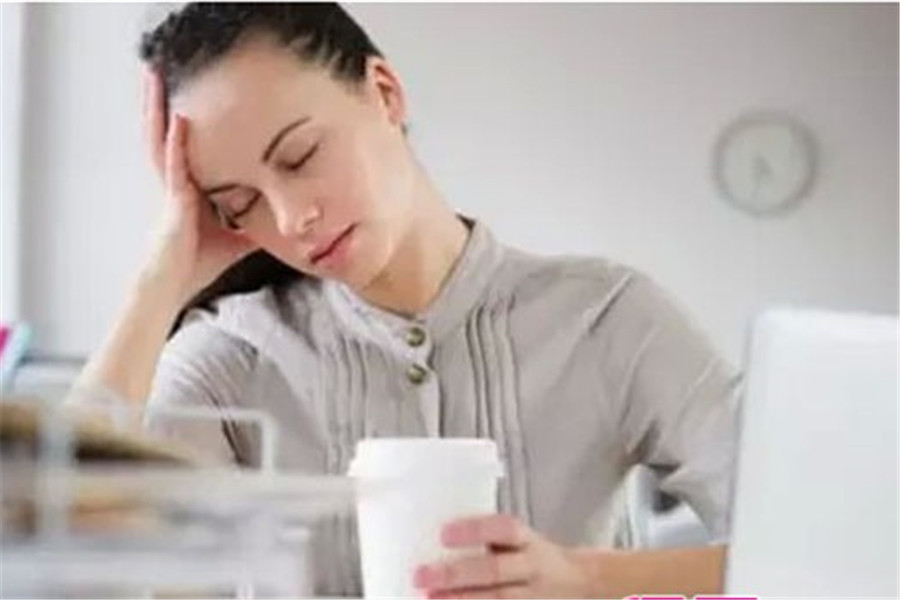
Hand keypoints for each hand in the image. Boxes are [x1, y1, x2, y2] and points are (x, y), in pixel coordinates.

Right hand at [140, 67, 255, 303]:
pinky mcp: (173, 201)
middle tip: (165, 69)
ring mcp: (172, 189)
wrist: (174, 287)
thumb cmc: (199, 263)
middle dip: (167, 101)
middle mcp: (178, 182)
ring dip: (160, 108)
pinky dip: (177, 142)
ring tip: (156, 75)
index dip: (192, 119)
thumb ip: (256, 222)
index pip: (193, 145)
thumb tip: (287, 217)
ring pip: (162, 139)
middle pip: (170, 133)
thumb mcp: (239, 236)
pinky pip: (174, 165)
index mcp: (190, 188)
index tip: (199, 91)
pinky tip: (180, 119)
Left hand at [413, 514, 593, 598]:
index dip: (475, 530)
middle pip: (495, 571)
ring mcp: (534, 599)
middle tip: (421, 575)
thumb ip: (489, 541)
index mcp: (529, 543)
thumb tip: (434, 542)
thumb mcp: (520, 542)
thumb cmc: (534, 559)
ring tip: (429, 599)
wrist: (582, 586)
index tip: (443, 534)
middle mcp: (533, 570)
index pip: (504, 530)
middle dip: (456, 575)